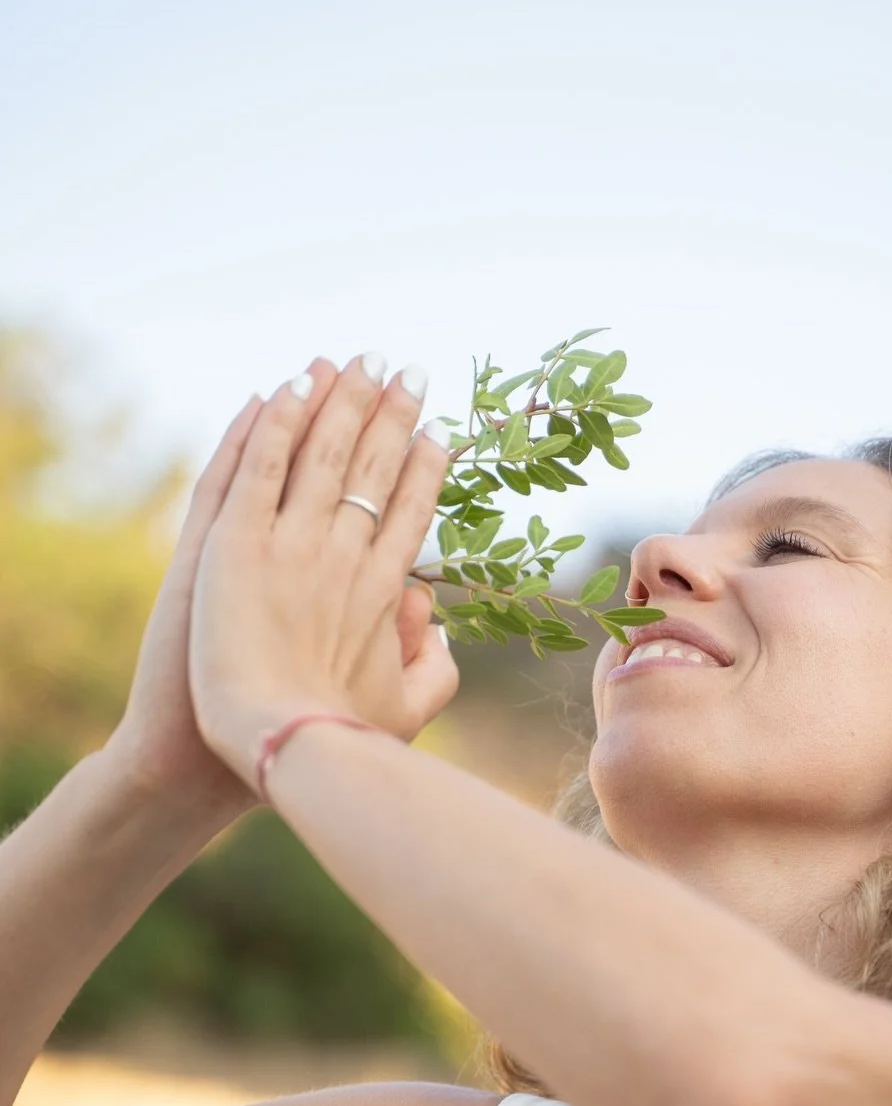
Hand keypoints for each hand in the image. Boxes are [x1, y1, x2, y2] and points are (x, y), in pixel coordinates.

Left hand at [188, 353, 460, 790]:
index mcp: (387, 592)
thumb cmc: (339, 742)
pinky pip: (260, 466)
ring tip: (355, 360)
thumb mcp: (410, 713)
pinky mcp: (239, 542)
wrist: (276, 745)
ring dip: (341, 399)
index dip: (425, 465)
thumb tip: (439, 624)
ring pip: (322, 453)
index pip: (412, 509)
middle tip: (407, 371)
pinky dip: (277, 421)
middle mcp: (346, 556)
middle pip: (374, 467)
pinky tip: (290, 384)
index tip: (437, 431)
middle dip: (392, 413)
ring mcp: (293, 544)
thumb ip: (437, 668)